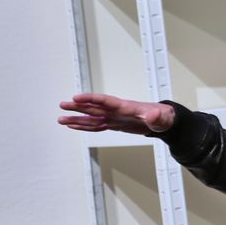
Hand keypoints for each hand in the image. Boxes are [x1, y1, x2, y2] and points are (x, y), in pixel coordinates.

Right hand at [58, 93, 175, 134]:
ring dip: (77, 118)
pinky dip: (85, 126)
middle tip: (62, 105)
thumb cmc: (164, 117)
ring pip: (92, 118)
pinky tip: (74, 125)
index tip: (76, 98)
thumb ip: (156, 118)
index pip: (105, 101)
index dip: (91, 99)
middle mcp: (117, 111)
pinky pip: (97, 125)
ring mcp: (114, 118)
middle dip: (78, 106)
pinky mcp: (115, 124)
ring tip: (61, 119)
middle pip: (94, 107)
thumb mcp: (162, 119)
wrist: (165, 120)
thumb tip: (152, 116)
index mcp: (126, 107)